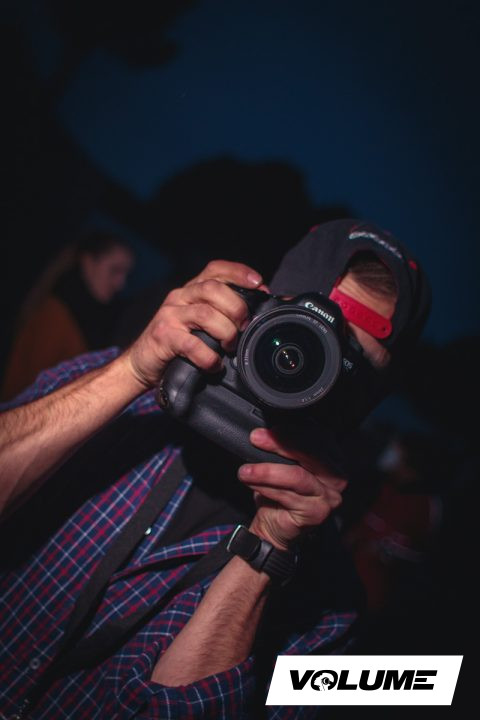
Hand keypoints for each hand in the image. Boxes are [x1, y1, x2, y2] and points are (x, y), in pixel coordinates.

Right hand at [123, 260, 265, 388]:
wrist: (141, 363)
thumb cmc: (177, 344)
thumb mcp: (200, 324)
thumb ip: (221, 315)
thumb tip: (255, 315)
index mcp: (191, 291)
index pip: (215, 270)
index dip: (238, 272)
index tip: (259, 283)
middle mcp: (180, 297)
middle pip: (213, 289)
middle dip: (236, 307)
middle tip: (244, 326)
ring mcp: (170, 315)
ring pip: (206, 314)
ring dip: (225, 331)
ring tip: (230, 346)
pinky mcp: (163, 337)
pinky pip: (191, 343)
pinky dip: (208, 356)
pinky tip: (213, 364)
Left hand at [238, 428, 346, 550]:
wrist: (274, 527)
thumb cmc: (280, 493)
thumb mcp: (282, 463)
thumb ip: (282, 447)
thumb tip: (264, 432)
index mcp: (332, 459)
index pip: (317, 437)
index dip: (290, 431)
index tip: (268, 429)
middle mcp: (336, 477)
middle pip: (310, 453)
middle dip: (279, 444)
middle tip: (256, 439)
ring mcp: (329, 496)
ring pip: (297, 476)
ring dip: (267, 471)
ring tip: (246, 470)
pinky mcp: (317, 512)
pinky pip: (288, 495)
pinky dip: (266, 488)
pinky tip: (253, 483)